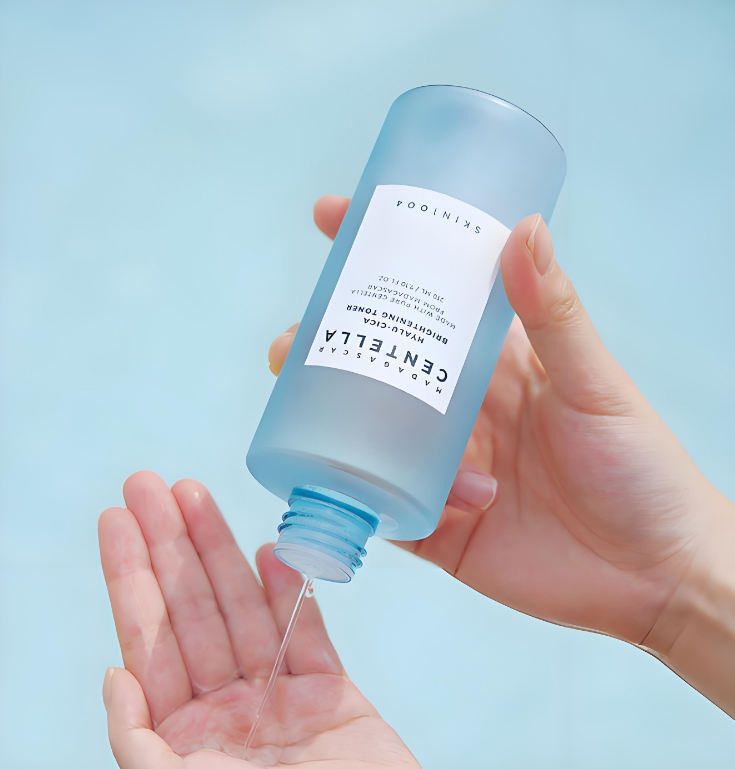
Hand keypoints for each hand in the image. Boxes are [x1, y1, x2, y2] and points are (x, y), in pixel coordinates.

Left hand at [99, 471, 419, 767]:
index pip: (149, 639)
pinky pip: (310, 632)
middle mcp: (228, 711)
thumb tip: (111, 677)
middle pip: (193, 610)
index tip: (119, 519)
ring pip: (245, 608)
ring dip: (221, 550)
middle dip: (171, 544)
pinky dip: (293, 591)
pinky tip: (272, 550)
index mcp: (184, 738)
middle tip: (150, 483)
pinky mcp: (334, 697)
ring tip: (197, 494)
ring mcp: (281, 700)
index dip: (132, 575)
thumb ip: (140, 746)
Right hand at [269, 196, 734, 712]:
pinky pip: (383, 506)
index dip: (380, 256)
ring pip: (367, 432)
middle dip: (325, 343)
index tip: (332, 219)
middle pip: (378, 363)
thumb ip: (554, 314)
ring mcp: (443, 465)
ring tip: (299, 402)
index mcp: (495, 361)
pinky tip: (344, 479)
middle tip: (290, 342)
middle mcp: (460, 407)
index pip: (428, 296)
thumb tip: (522, 227)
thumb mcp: (594, 383)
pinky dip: (360, 494)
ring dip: (326, 415)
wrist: (653, 575)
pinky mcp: (435, 525)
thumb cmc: (638, 467)